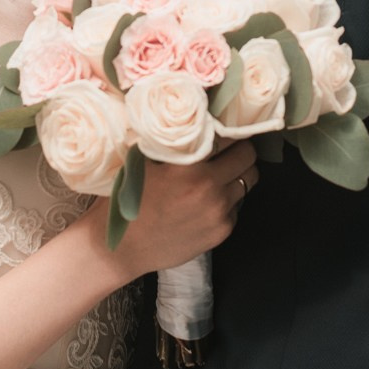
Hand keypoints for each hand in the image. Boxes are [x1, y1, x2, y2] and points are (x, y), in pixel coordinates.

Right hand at [101, 140, 258, 277]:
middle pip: (248, 157)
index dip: (227, 129)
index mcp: (189, 167)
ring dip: (236, 175)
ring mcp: (218, 212)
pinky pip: (237, 206)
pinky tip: (206, 202)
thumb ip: (170, 143)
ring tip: (216, 176)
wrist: (121, 248)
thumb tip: (192, 120)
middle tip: (226, 150)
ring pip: (248, 181)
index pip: (229, 136)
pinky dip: (227, 200)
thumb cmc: (126, 202)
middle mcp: (209, 189)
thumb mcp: (141, 162)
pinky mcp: (221, 232)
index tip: (223, 128)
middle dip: (239, 150)